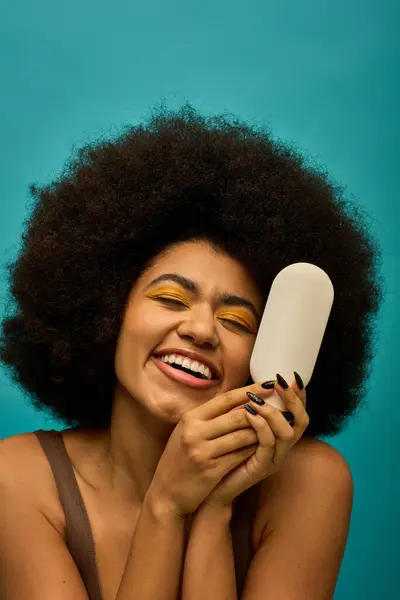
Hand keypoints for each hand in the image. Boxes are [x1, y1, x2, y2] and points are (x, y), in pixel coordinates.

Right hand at [147, 382, 276, 516]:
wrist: (166, 493)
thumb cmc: (181, 459)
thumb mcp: (188, 431)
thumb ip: (210, 417)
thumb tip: (241, 400)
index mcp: (191, 418)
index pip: (225, 399)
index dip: (250, 391)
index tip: (269, 385)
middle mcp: (195, 431)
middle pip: (237, 416)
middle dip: (262, 412)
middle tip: (280, 409)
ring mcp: (202, 451)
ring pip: (242, 435)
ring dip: (261, 432)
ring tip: (276, 428)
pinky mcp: (211, 470)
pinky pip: (240, 455)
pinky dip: (253, 450)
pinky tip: (263, 447)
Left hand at [200, 374, 308, 509]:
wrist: (212, 487)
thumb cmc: (224, 454)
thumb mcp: (239, 428)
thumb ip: (249, 410)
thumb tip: (251, 385)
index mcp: (280, 437)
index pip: (299, 413)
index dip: (300, 395)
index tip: (293, 376)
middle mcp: (282, 448)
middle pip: (301, 422)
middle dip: (292, 399)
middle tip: (278, 383)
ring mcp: (273, 459)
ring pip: (287, 433)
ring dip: (272, 412)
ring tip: (255, 399)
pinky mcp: (261, 468)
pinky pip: (267, 445)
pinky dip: (260, 426)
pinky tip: (247, 413)